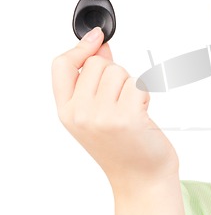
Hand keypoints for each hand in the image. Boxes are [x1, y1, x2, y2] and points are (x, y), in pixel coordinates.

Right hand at [52, 27, 178, 188]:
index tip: (96, 36)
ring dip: (131, 86)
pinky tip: (141, 116)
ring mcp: (102, 115)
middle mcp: (81, 113)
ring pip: (119, 71)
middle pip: (98, 63)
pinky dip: (144, 95)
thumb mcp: (96, 115)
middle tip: (121, 100)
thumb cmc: (122, 146)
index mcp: (67, 111)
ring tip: (131, 110)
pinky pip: (138, 84)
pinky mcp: (126, 116)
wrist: (141, 178)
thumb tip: (99, 46)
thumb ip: (93, 81)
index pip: (62, 66)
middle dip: (115, 74)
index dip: (80, 47)